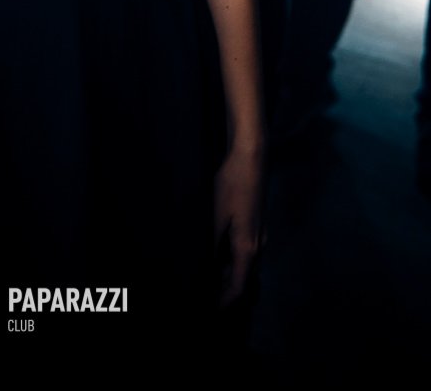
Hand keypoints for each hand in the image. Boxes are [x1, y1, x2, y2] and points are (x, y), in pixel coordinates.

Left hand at [213, 145, 264, 307]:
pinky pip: (247, 254)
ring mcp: (260, 235)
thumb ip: (215, 244)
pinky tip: (220, 257)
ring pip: (247, 266)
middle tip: (208, 298)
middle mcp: (258, 246)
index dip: (226, 301)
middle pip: (245, 279)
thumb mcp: (218, 215)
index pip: (239, 286)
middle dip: (228, 292)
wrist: (252, 159)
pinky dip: (234, 262)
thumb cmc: (232, 185)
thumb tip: (211, 266)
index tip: (212, 310)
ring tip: (211, 281)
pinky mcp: (257, 225)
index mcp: (247, 247)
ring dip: (231, 276)